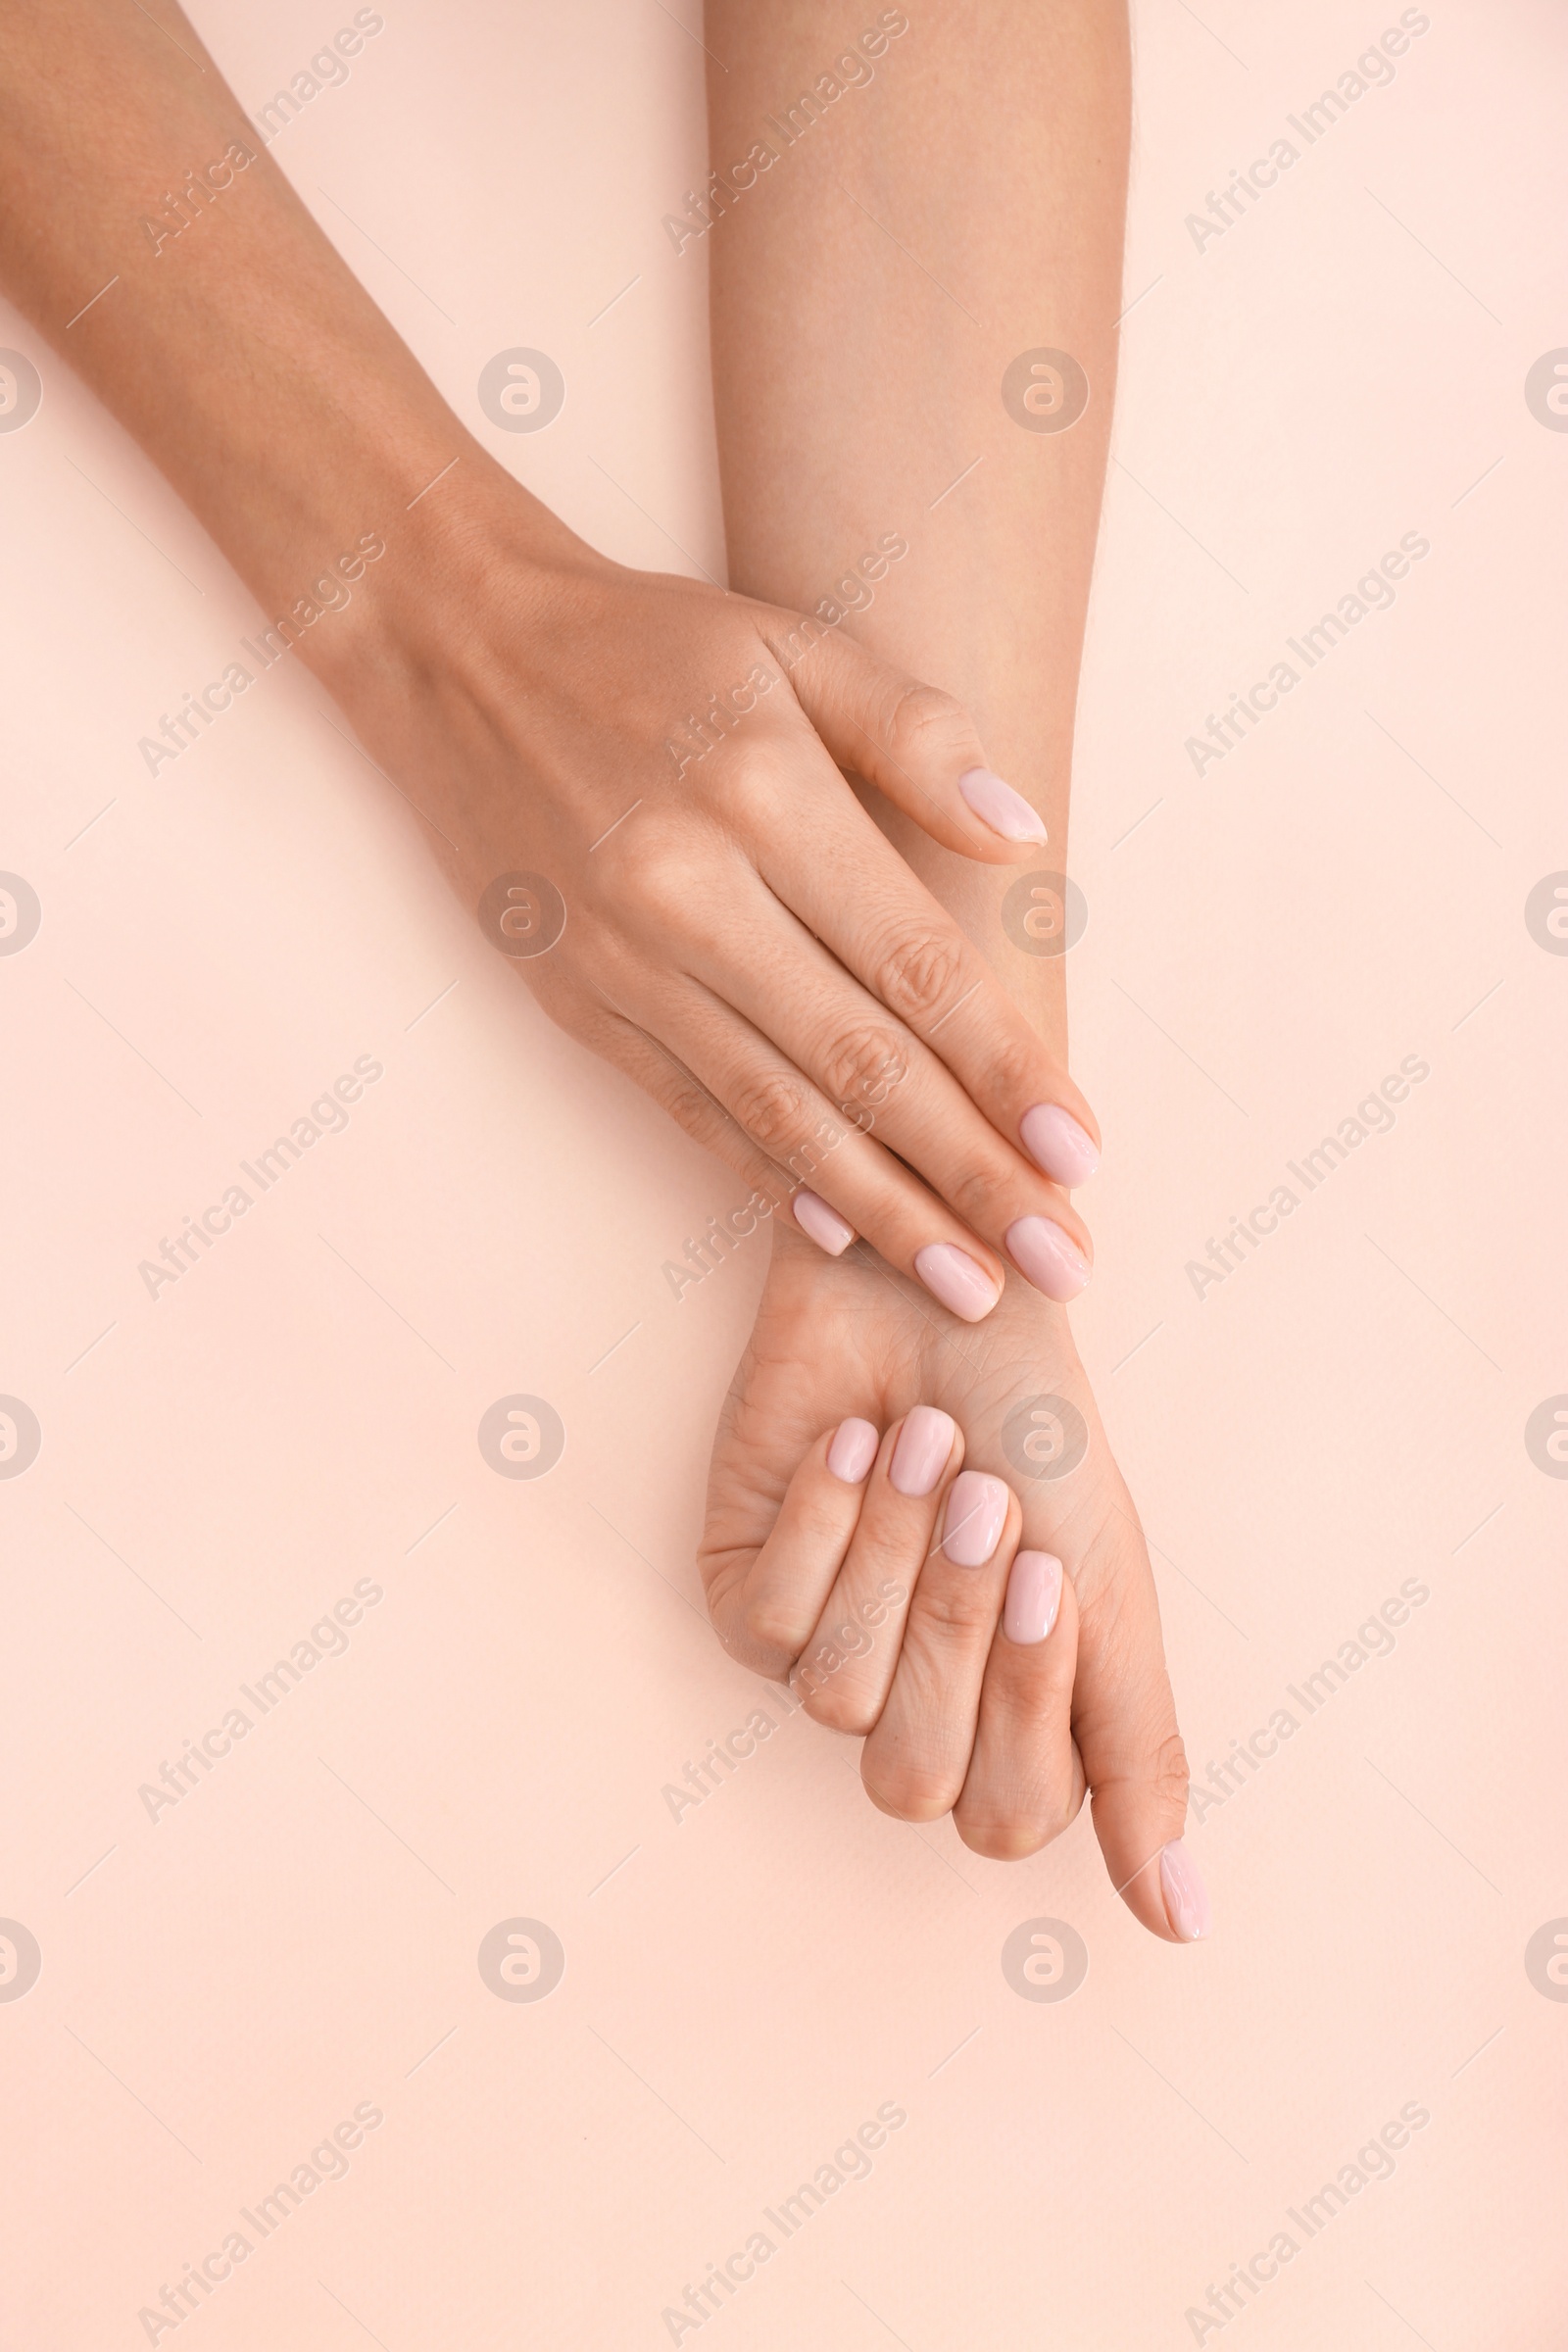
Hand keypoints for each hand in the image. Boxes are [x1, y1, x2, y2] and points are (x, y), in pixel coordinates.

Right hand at [328, 500, 1100, 1321]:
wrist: (453, 647)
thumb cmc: (647, 643)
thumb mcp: (793, 644)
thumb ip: (916, 734)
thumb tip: (1024, 840)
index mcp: (764, 796)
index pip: (916, 966)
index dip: (1006, 1070)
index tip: (1078, 1155)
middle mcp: (693, 892)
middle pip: (860, 1066)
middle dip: (971, 1177)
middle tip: (1057, 1261)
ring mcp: (625, 961)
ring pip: (778, 1112)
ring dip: (884, 1212)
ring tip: (968, 1285)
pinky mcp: (574, 1001)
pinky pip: (688, 1109)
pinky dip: (768, 1176)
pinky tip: (842, 1234)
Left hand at [698, 1223, 1205, 1941]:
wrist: (941, 1294)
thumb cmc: (1036, 1435)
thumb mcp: (1112, 1589)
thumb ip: (1138, 1753)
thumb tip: (1182, 1926)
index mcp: (1008, 1727)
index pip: (1004, 1816)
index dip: (1025, 1702)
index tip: (1052, 1569)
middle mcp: (909, 1710)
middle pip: (912, 1776)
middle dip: (956, 1623)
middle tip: (988, 1496)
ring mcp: (820, 1656)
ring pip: (835, 1697)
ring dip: (891, 1556)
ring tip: (927, 1444)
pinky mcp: (738, 1595)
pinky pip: (764, 1625)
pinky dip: (821, 1524)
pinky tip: (852, 1445)